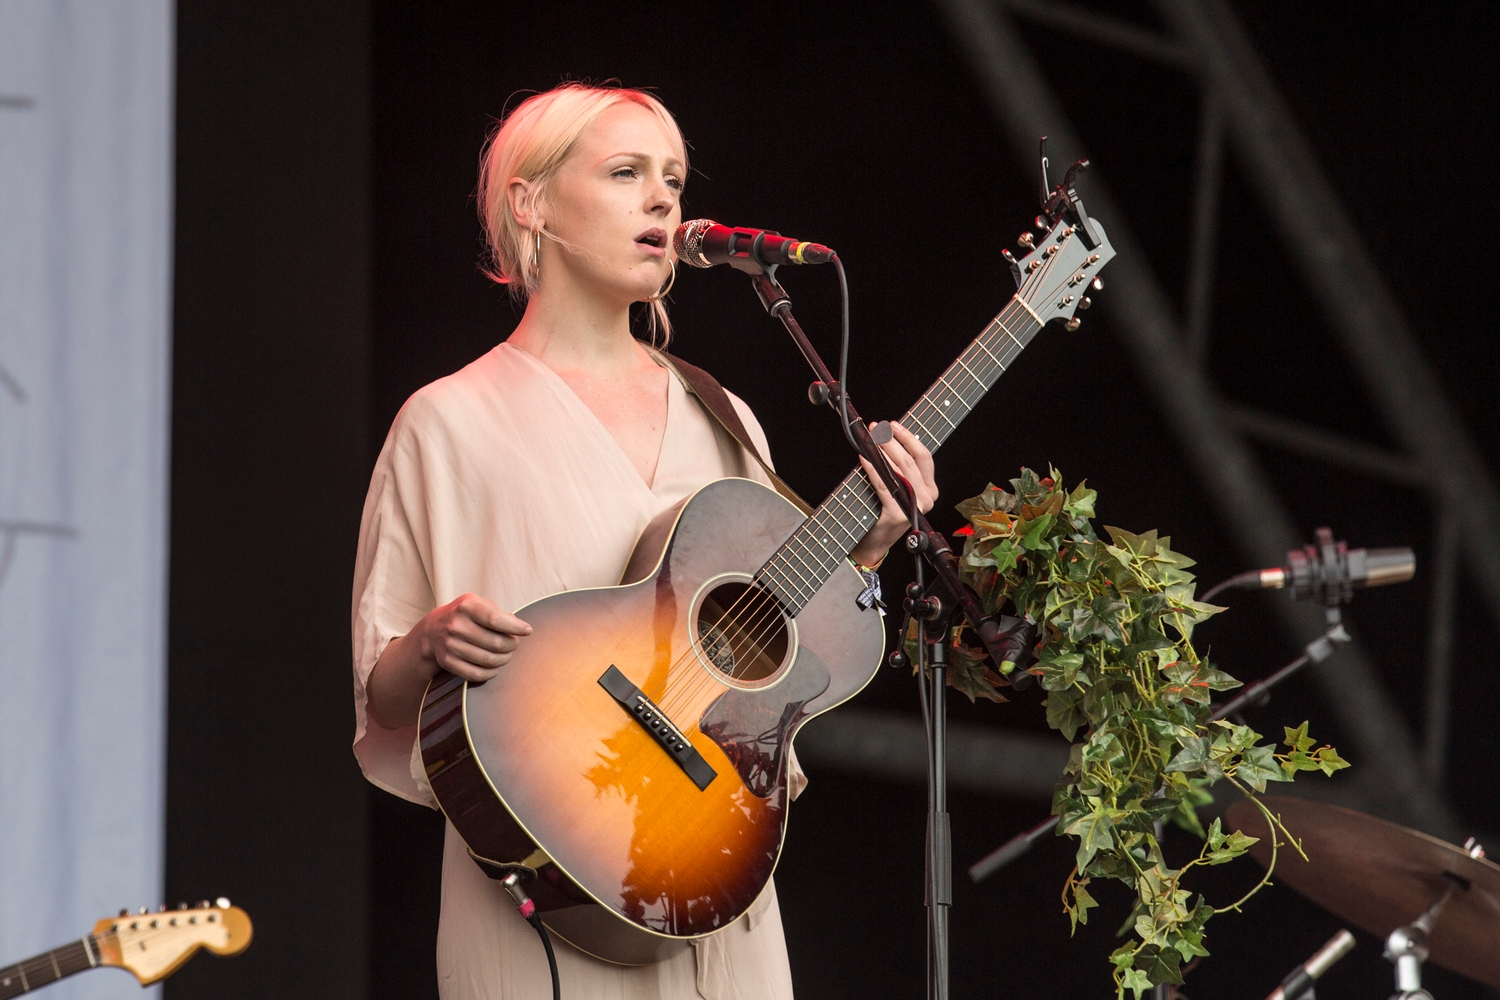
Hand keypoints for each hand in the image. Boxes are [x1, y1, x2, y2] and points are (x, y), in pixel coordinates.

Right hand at [413, 593, 531, 683]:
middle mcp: (456, 625)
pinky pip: (477, 674)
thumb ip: (499, 613)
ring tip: (506, 654)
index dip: (516, 627)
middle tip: (514, 644)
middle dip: (512, 645)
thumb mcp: (478, 604)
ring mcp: (450, 645)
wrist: (433, 630)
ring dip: (504, 659)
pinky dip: (491, 672)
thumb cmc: (465, 615)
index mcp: (466, 607)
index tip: (527, 631)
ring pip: (488, 660)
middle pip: (495, 643)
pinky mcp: (448, 662)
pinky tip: (495, 666)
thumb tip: (521, 629)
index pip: (495, 619)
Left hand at [849, 422, 937, 567]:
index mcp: (930, 489)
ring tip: (869, 439)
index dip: (908, 437)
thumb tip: (883, 439)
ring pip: (899, 470)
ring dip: (881, 450)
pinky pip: (884, 484)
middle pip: (910, 460)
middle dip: (891, 440)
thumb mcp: (896, 488)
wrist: (873, 543)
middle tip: (876, 428)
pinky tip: (864, 458)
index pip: (924, 456)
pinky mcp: (898, 513)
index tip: (893, 425)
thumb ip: (897, 468)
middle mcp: (927, 497)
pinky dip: (873, 469)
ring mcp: (914, 507)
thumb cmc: (881, 513)